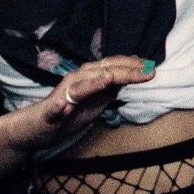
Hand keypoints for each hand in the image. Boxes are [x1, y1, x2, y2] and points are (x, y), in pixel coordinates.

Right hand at [25, 56, 154, 147]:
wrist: (41, 127)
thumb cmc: (71, 111)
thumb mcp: (99, 99)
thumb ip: (114, 87)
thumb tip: (135, 74)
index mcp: (91, 76)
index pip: (114, 66)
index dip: (133, 66)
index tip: (152, 68)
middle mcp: (78, 79)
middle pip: (103, 71)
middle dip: (125, 70)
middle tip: (147, 71)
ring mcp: (63, 94)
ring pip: (81, 85)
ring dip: (95, 82)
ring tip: (111, 78)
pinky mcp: (51, 110)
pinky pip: (56, 107)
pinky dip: (60, 105)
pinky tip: (65, 106)